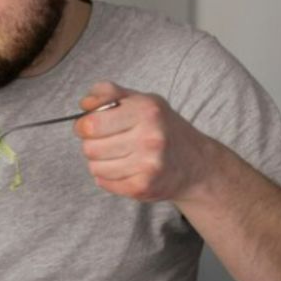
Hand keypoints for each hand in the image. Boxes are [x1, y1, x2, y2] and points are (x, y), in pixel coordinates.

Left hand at [74, 82, 215, 201]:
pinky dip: (108, 178)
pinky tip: (124, 169)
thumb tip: (85, 104)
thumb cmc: (162, 127)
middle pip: (90, 148)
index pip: (91, 124)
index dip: (84, 126)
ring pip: (95, 167)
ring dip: (100, 162)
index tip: (91, 127)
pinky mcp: (144, 187)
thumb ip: (109, 93)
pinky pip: (104, 183)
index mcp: (146, 110)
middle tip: (108, 142)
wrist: (196, 163)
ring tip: (119, 156)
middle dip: (92, 144)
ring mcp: (148, 165)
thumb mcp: (141, 100)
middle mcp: (150, 137)